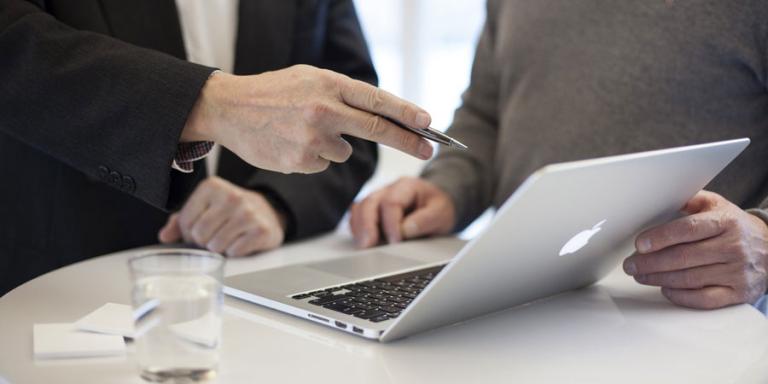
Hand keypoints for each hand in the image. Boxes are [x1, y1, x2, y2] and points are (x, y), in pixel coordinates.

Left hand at [158, 177, 284, 256]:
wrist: (267, 212)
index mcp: (212, 186)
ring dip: (219, 249)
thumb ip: (181, 220)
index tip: (199, 230)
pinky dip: (234, 252)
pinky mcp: (261, 230)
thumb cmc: (229, 212)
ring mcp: (248, 213)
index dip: (188, 233)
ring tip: (227, 238)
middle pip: (200, 235)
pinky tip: (240, 241)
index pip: (185, 221)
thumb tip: (164, 236)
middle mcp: (231, 196)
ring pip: (216, 246)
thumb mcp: (204, 208)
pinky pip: (234, 252)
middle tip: (213, 237)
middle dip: (203, 242)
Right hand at [181, 65, 433, 173]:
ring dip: (334, 145)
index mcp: (328, 84)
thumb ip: (342, 94)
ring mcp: (312, 138)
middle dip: (408, 141)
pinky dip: (314, 157)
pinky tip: (292, 142)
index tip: (428, 122)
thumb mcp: (309, 79)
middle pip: (377, 129)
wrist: (229, 108)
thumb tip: (380, 114)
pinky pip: (323, 163)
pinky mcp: (301, 161)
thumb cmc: (273, 92)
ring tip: (302, 130)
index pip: (377, 100)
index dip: (407, 113)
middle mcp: (324, 110)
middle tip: (429, 149)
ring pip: (344, 151)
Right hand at [349, 177, 455, 247]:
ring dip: (359, 228)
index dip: (391, 223)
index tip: (396, 241)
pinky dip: (357, 228)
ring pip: (359, 208)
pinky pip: (357, 216)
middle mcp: (388, 190)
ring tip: (363, 246)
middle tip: (368, 245)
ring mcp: (378, 199)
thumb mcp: (441, 212)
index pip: (391, 202)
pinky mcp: (372, 211)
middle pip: (369, 203)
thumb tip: (405, 230)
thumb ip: (425, 220)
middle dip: (367, 225)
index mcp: (406, 186)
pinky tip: (362, 241)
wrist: (437, 205)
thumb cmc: (438, 207)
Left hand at [623, 190, 767, 308]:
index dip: (660, 237)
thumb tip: (660, 197)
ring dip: (658, 278)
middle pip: (683, 257)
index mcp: (725, 222)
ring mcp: (737, 272)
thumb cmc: (735, 226)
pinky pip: (704, 299)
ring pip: (690, 279)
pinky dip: (680, 296)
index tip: (639, 244)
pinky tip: (664, 289)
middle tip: (630, 264)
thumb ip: (690, 200)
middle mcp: (733, 247)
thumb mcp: (717, 205)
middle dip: (650, 262)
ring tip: (640, 275)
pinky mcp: (739, 293)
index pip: (687, 229)